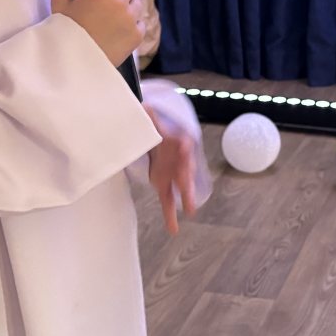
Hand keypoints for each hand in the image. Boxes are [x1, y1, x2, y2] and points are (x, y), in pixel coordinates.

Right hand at [52, 0, 142, 66]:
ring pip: (138, 2)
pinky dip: (133, 24)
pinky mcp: (137, 35)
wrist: (76, 64)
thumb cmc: (66, 33)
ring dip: (129, 5)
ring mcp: (131, 19)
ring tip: (115, 16)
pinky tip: (119, 31)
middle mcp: (120, 2)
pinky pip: (141, 22)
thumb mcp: (58, 6)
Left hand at [145, 105, 197, 235]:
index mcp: (178, 146)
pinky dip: (169, 216)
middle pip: (186, 171)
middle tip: (190, 185)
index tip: (186, 144)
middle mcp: (179, 163)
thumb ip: (151, 119)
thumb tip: (145, 106)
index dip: (184, 146)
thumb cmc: (160, 134)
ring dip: (185, 199)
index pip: (183, 145)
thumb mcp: (155, 125)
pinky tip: (172, 229)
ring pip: (181, 189)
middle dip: (188, 180)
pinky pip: (168, 202)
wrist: (161, 145)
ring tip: (190, 210)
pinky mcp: (164, 186)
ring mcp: (174, 176)